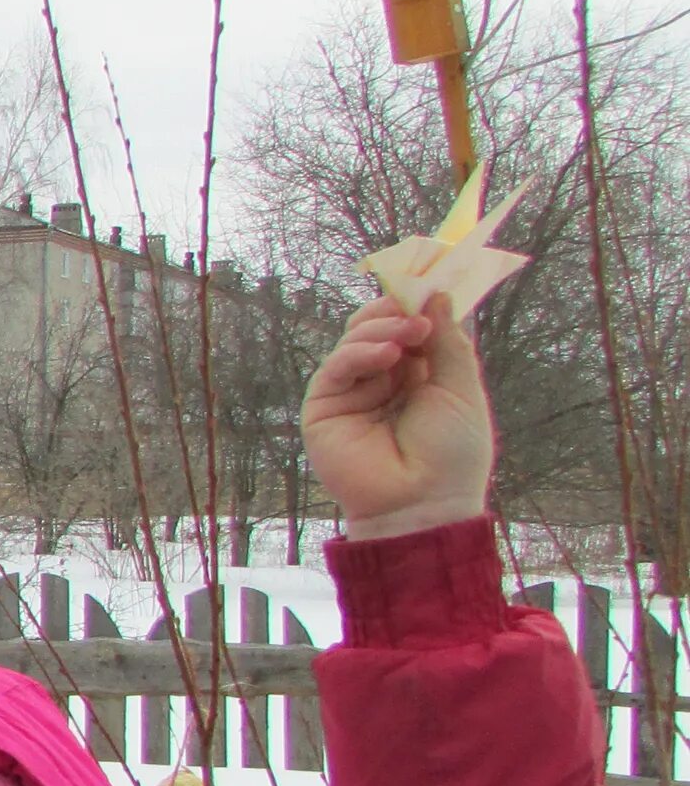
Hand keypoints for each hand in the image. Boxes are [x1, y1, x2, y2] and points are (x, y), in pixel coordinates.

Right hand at [301, 296, 494, 540]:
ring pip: (354, 339)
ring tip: (409, 335)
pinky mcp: (324, 407)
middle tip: (418, 311)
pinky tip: (387, 355)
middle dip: (397, 310)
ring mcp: (351, 392)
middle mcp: (381, 379)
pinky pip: (336, 366)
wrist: (423, 504)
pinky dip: (359, 352)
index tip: (430, 281)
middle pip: (377, 325)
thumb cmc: (452, 455)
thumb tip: (438, 294)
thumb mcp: (461, 389)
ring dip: (382, 328)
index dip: (416, 303)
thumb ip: (449, 341)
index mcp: (416, 375)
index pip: (408, 326)